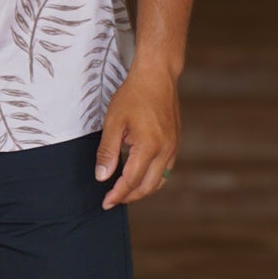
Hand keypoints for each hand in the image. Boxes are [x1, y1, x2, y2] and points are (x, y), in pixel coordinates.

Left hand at [94, 63, 179, 209]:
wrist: (157, 76)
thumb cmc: (133, 95)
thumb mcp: (113, 123)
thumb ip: (107, 152)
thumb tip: (102, 177)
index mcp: (149, 147)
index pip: (131, 181)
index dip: (117, 194)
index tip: (106, 202)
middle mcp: (165, 150)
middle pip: (148, 186)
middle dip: (129, 196)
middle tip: (113, 200)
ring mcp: (173, 147)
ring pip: (160, 181)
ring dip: (142, 190)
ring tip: (124, 191)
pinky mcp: (175, 142)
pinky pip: (166, 169)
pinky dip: (153, 178)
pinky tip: (140, 175)